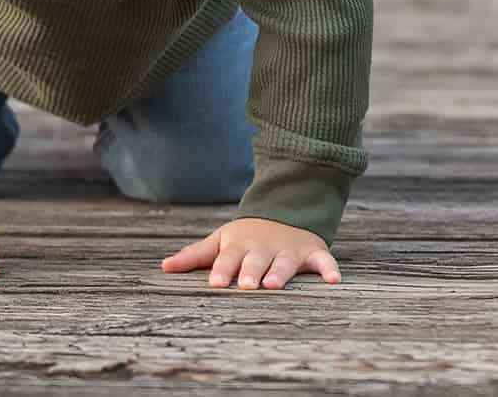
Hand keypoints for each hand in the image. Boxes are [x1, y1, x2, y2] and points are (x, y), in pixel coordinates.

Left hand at [161, 217, 340, 289]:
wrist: (286, 211)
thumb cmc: (246, 237)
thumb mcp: (221, 241)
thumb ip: (195, 256)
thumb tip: (163, 267)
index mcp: (240, 246)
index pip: (228, 258)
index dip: (222, 269)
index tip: (215, 282)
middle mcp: (264, 248)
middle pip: (256, 260)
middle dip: (251, 271)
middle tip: (245, 284)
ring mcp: (289, 249)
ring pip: (285, 262)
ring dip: (280, 272)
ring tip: (274, 284)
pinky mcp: (312, 252)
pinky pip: (323, 260)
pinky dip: (329, 268)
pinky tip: (334, 281)